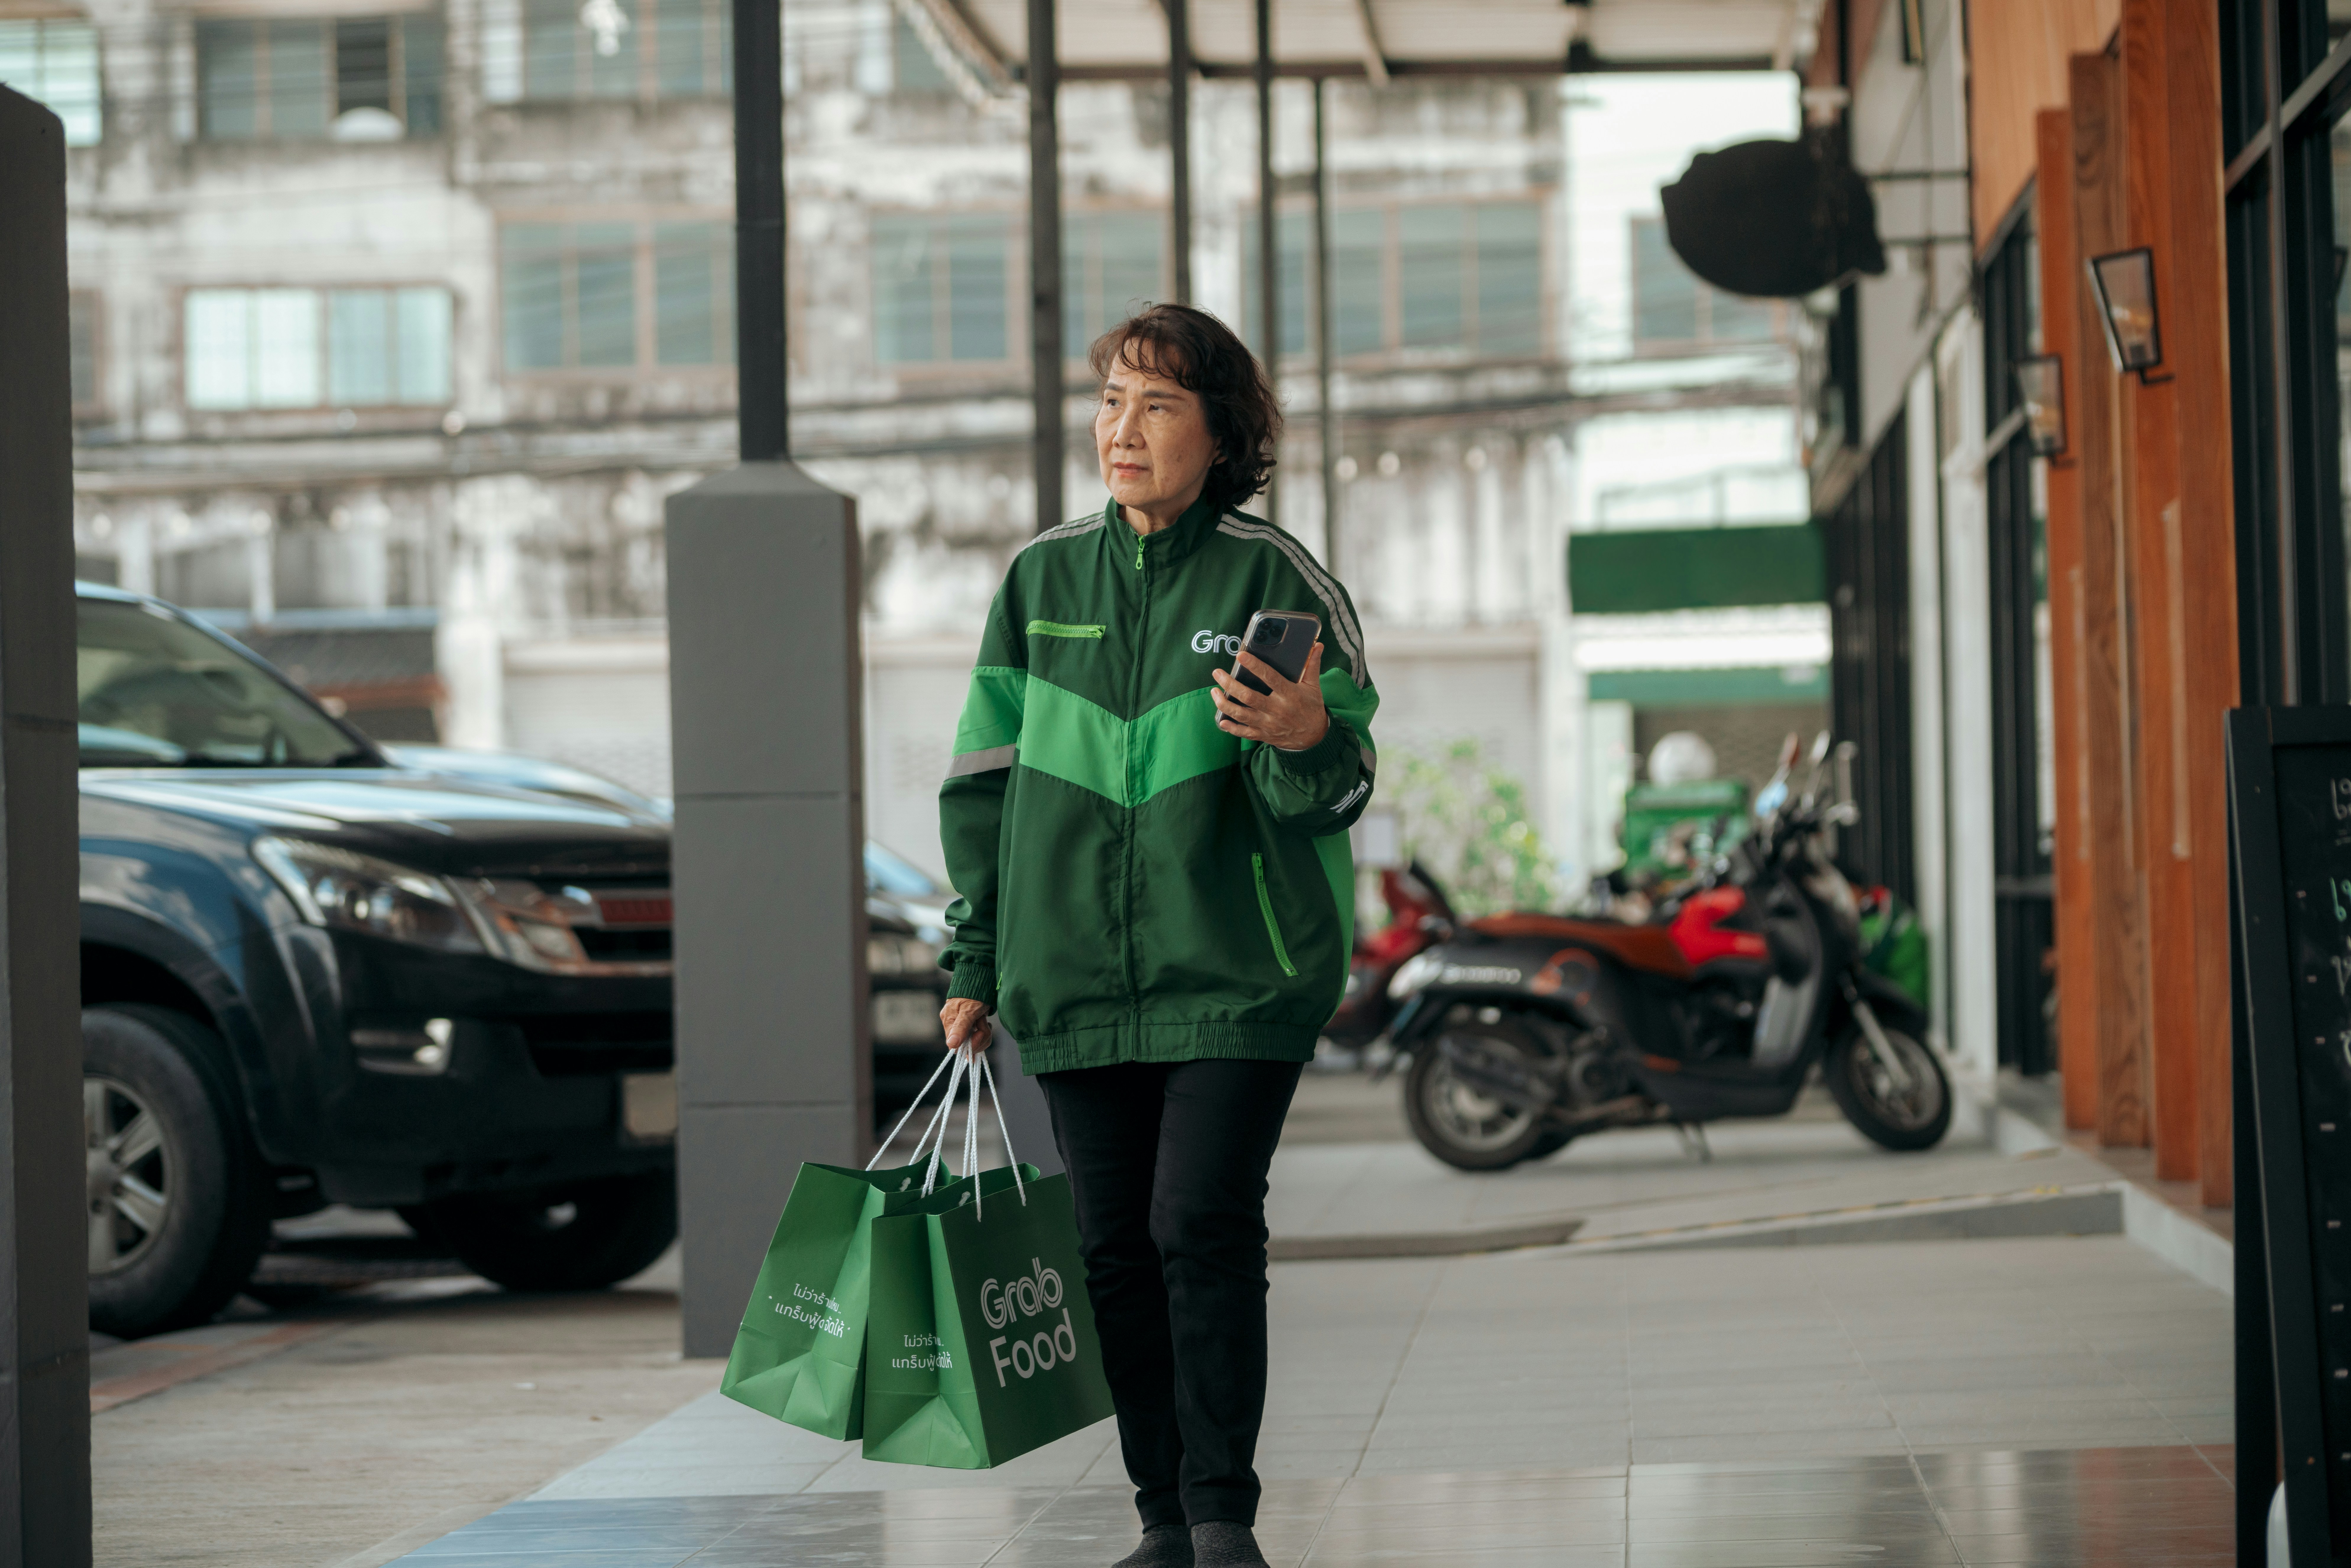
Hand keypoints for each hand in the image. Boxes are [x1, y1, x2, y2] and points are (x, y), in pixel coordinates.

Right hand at [940, 997, 990, 1060]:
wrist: (981, 980)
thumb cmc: (974, 992)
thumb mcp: (969, 1009)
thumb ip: (961, 1026)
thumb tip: (951, 1044)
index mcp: (949, 1021)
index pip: (955, 1046)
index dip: (969, 1044)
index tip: (979, 1033)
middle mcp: (953, 1025)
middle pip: (966, 1045)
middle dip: (980, 1037)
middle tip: (984, 1022)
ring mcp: (962, 1026)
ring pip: (975, 1042)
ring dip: (984, 1033)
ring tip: (984, 1019)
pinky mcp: (970, 1026)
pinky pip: (978, 1037)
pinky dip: (984, 1032)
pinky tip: (985, 1023)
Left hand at [1211, 641, 1329, 750]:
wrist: (1314, 737)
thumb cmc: (1311, 708)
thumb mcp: (1314, 687)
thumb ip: (1312, 665)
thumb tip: (1317, 645)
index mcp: (1289, 695)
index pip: (1269, 678)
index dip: (1254, 666)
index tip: (1241, 656)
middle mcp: (1276, 710)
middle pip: (1249, 697)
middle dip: (1230, 685)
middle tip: (1217, 673)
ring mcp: (1268, 724)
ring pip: (1242, 715)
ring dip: (1224, 704)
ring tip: (1213, 692)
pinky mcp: (1263, 735)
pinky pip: (1244, 733)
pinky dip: (1231, 728)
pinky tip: (1221, 720)